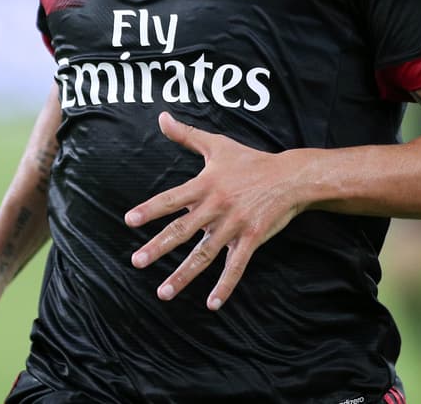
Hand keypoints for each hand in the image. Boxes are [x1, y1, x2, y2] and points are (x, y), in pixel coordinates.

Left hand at [125, 111, 303, 309]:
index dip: (151, 209)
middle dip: (158, 246)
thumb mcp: (218, 145)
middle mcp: (217, 206)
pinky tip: (212, 304)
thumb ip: (187, 135)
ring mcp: (234, 225)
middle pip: (183, 230)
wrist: (290, 177)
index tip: (129, 220)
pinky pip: (236, 266)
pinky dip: (225, 286)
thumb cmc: (251, 161)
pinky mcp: (251, 239)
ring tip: (163, 292)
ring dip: (183, 275)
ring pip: (204, 253)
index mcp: (206, 185)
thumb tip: (161, 117)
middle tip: (137, 261)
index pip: (172, 198)